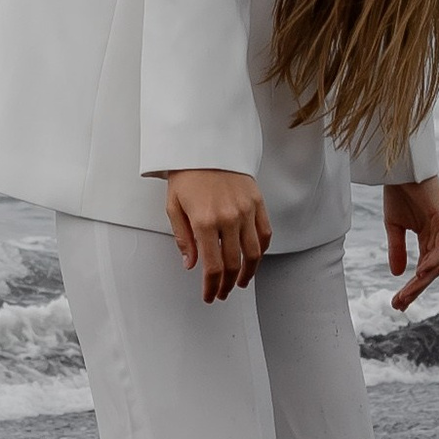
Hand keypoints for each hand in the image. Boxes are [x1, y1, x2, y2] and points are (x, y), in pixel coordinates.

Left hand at [165, 169, 270, 303]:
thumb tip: (190, 263)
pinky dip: (262, 250)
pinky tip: (254, 258)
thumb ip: (183, 238)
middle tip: (222, 292)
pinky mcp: (257, 202)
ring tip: (240, 281)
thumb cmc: (187, 173)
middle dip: (227, 284)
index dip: (212, 286)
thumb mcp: (173, 206)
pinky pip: (265, 233)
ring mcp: (246, 211)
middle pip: (233, 264)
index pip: (212, 267)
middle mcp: (228, 218)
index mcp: (204, 221)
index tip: (210, 295)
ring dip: (248, 273)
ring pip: (254, 253)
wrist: (205, 143)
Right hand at [383, 175, 438, 311]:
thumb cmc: (400, 193)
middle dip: (415, 289)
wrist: (402, 169)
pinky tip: (421, 273)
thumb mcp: (394, 227)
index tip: (397, 303)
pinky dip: (433, 261)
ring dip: (422, 281)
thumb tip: (398, 274)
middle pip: (431, 272)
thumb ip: (398, 249)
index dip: (412, 288)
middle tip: (399, 304)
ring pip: (437, 263)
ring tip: (407, 295)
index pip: (423, 270)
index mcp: (430, 240)